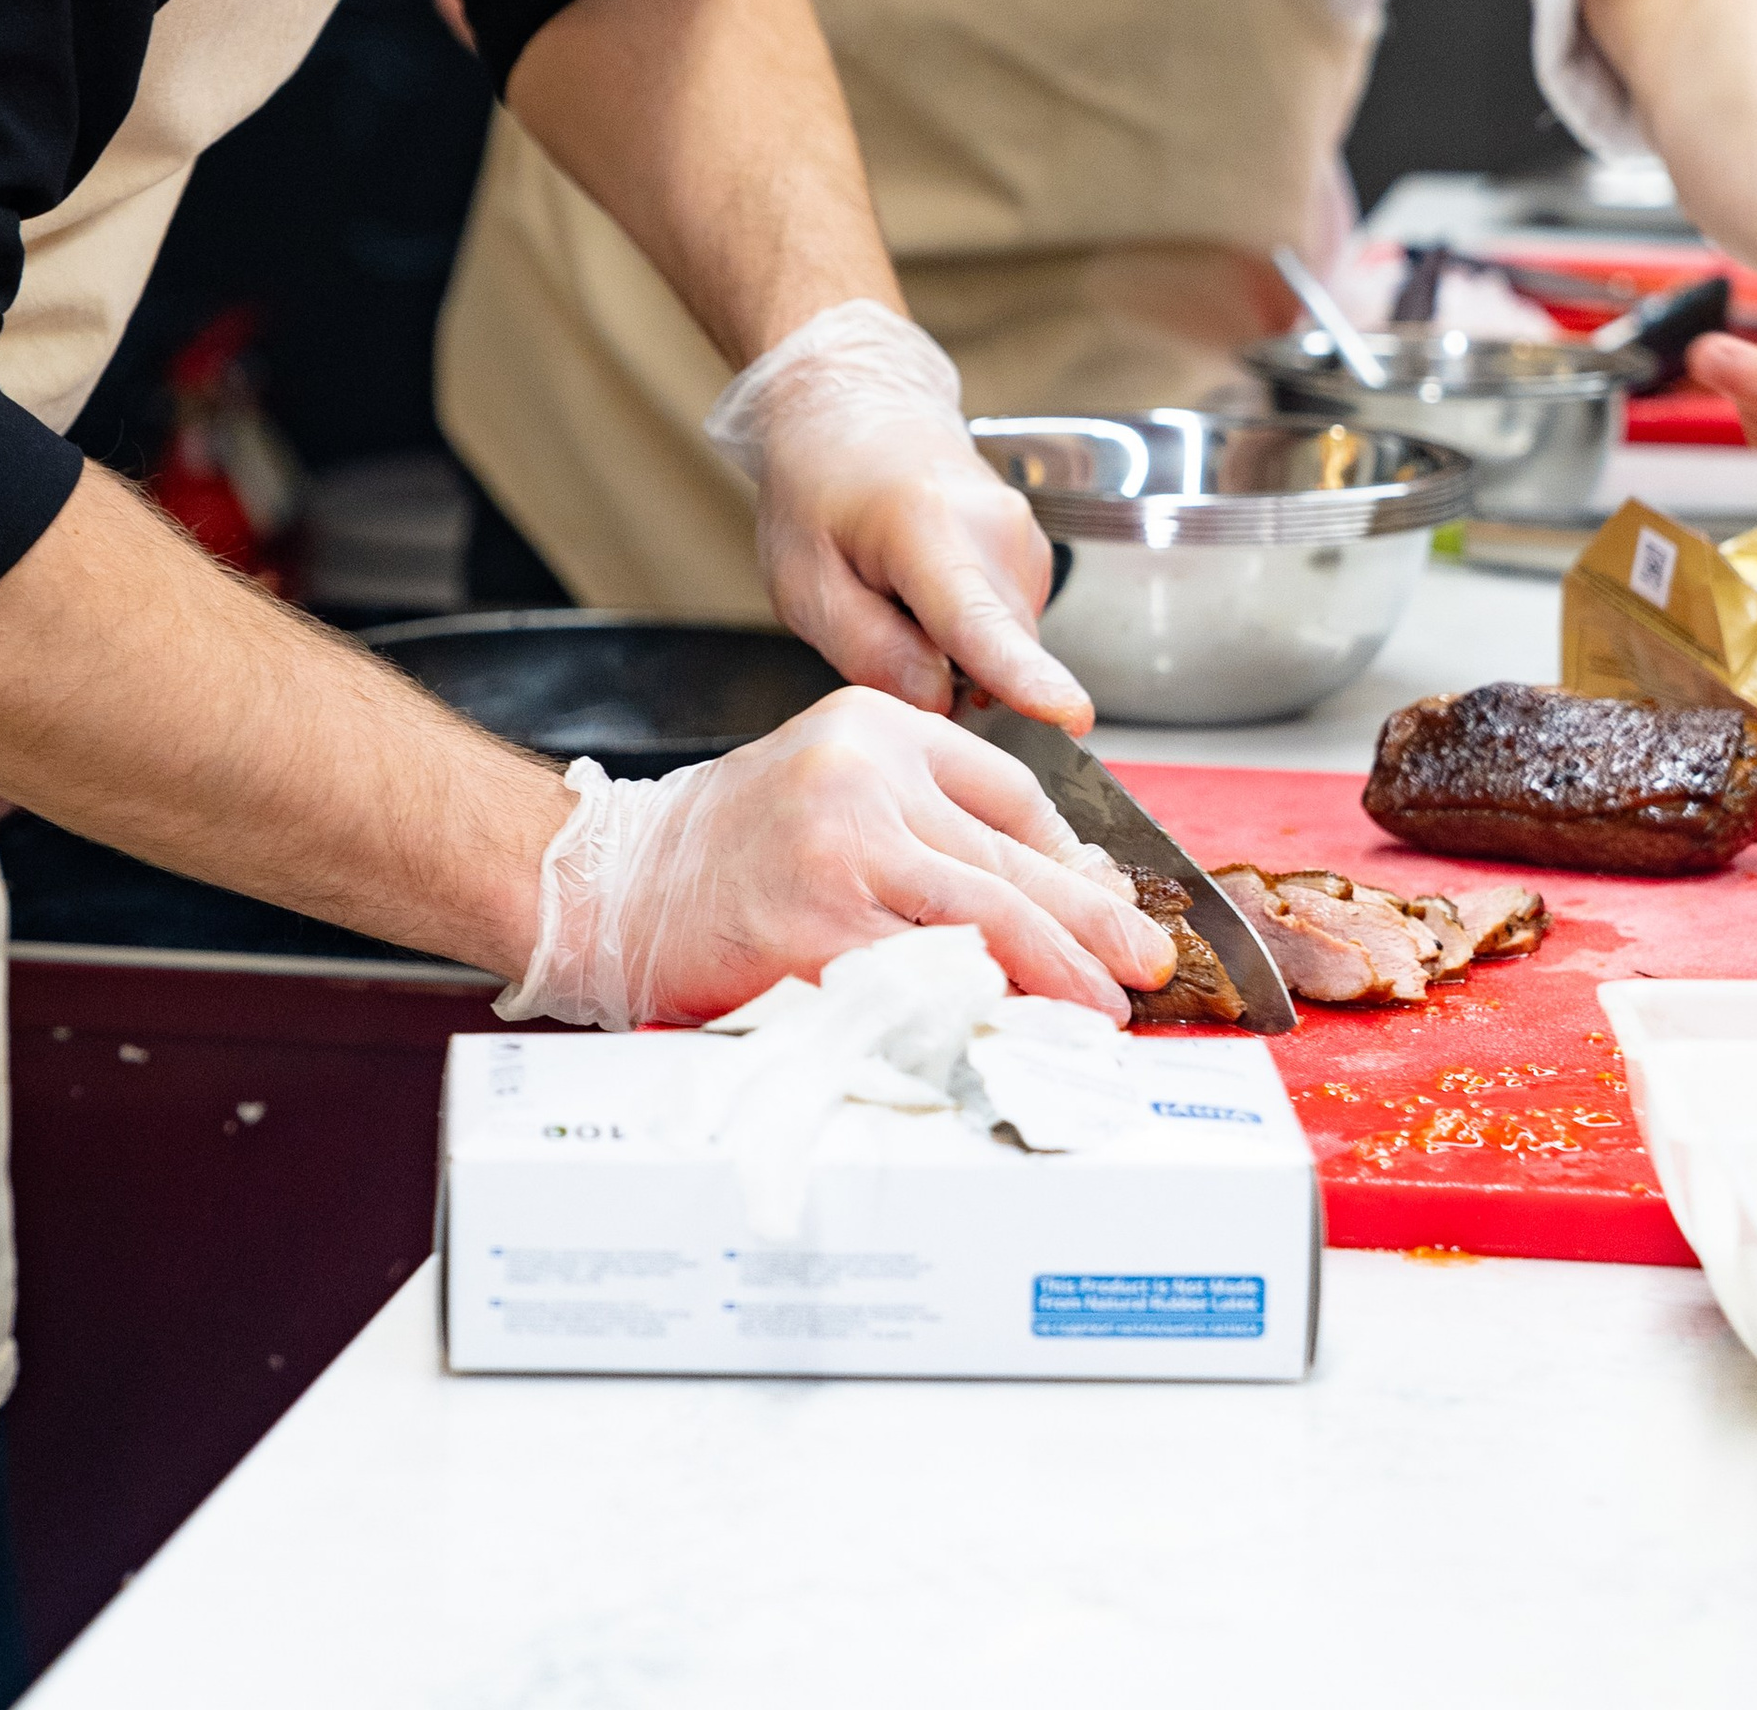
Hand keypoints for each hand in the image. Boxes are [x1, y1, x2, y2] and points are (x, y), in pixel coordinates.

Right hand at [495, 685, 1173, 1026]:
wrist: (613, 883)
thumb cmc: (728, 846)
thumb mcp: (832, 783)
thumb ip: (925, 817)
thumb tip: (1048, 887)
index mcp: (875, 724)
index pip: (1011, 790)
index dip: (1074, 861)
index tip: (1115, 909)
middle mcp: (864, 775)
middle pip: (1010, 859)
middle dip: (1090, 923)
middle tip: (1143, 966)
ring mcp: (843, 851)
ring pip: (984, 918)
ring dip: (1056, 973)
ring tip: (1100, 1010)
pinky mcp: (820, 928)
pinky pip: (924, 978)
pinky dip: (979, 1011)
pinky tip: (1013, 1032)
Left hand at [705, 300, 1091, 729]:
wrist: (855, 415)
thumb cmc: (819, 494)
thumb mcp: (804, 582)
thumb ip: (869, 650)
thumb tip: (940, 701)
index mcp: (925, 527)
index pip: (979, 620)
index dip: (1022, 677)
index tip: (1069, 716)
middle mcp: (995, 527)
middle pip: (993, 656)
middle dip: (941, 675)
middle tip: (875, 624)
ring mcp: (1024, 537)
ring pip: (1004, 646)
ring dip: (952, 652)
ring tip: (896, 595)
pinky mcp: (1035, 555)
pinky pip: (1008, 628)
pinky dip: (968, 631)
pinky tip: (926, 591)